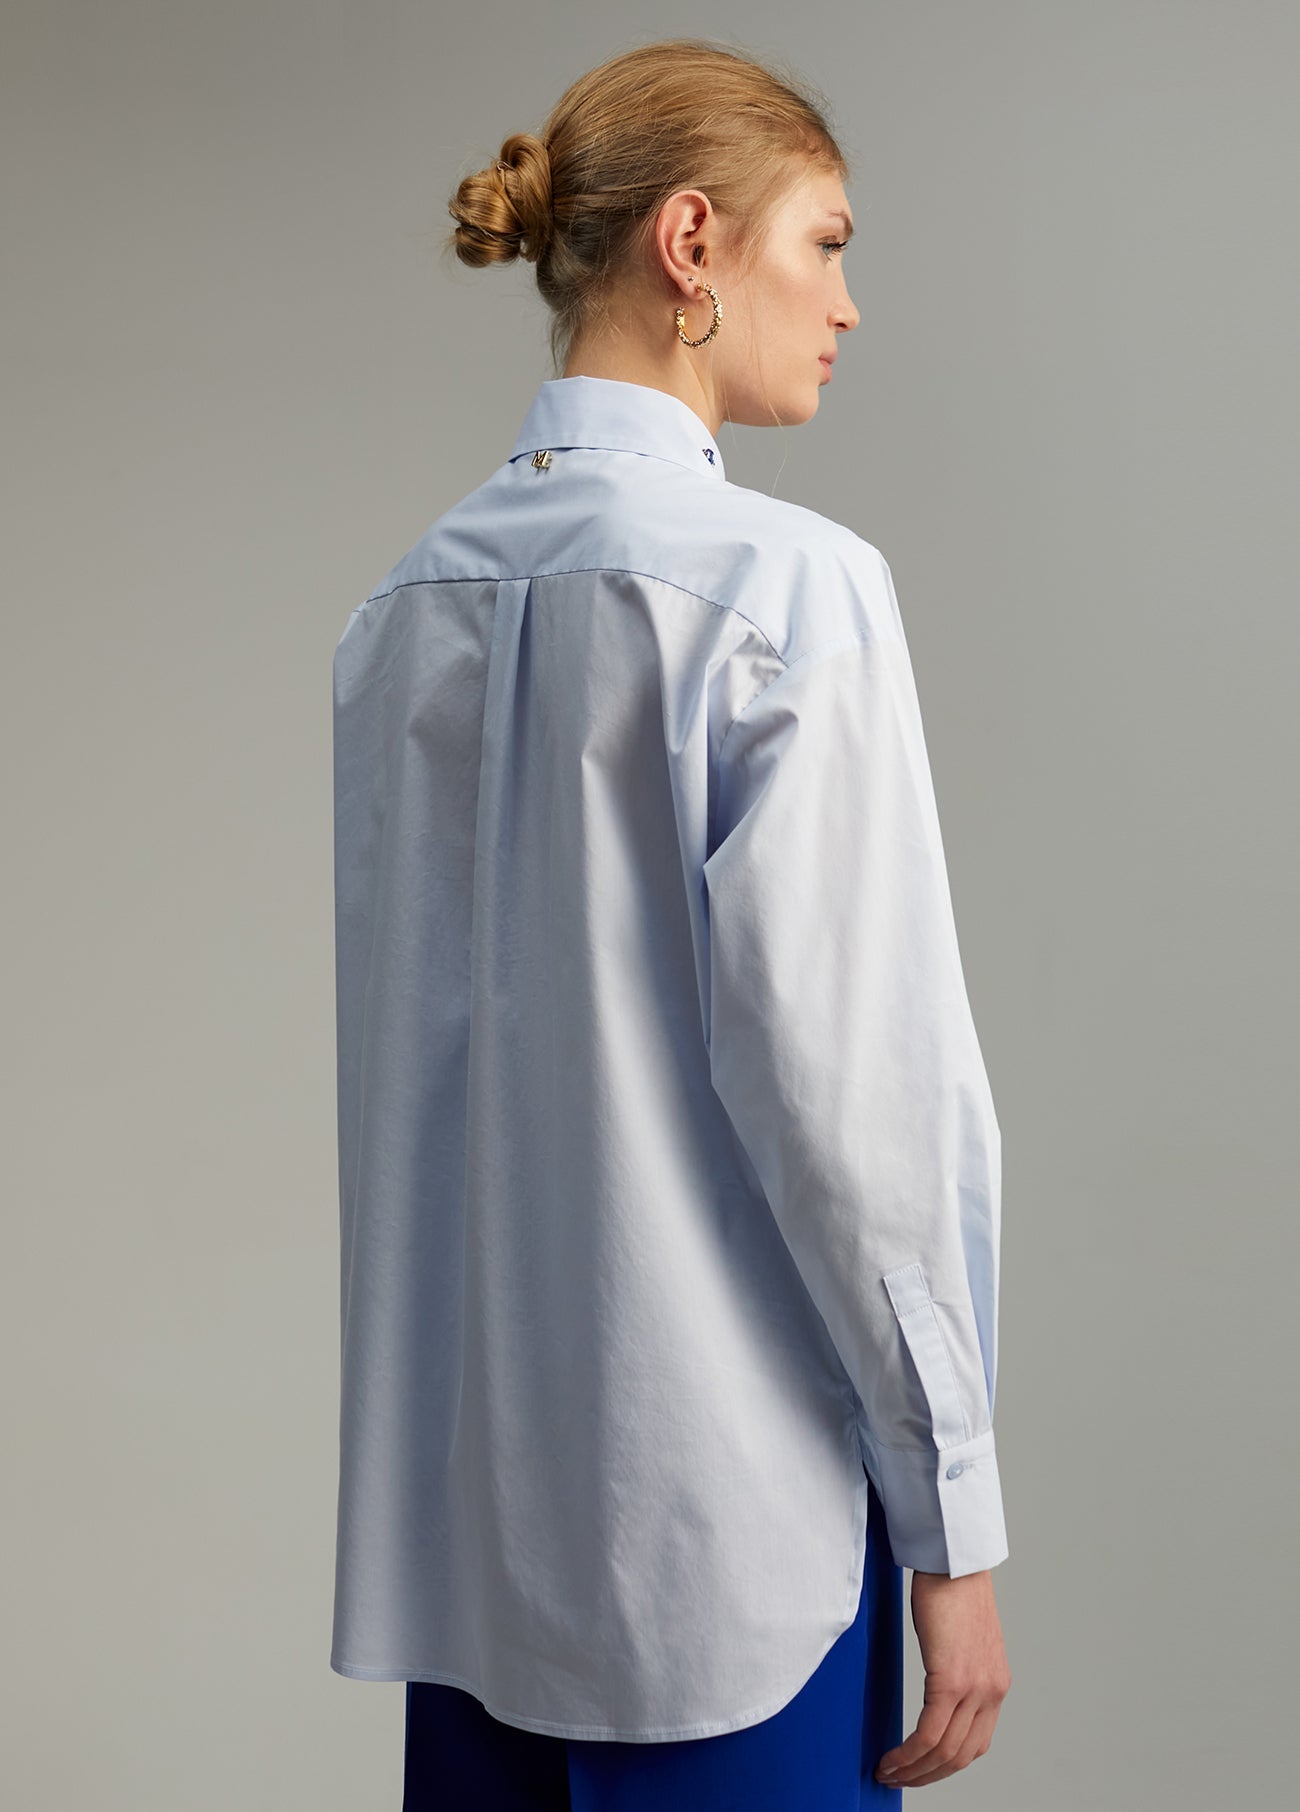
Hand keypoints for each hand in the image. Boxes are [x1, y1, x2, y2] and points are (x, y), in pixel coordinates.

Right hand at [873, 1567, 1010, 1787]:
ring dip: (914, 1771)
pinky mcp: (951, 1679)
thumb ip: (958, 1669)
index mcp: (996, 1685)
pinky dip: (908, 1753)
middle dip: (926, 1776)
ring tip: (888, 1773)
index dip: (946, 1765)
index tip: (919, 1769)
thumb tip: (936, 1690)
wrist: (955, 1558)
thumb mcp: (963, 1639)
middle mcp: (992, 1692)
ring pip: (944, 1752)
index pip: (975, 1744)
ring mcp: (974, 1688)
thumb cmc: (951, 1588)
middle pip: (960, 1756)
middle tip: (897, 1779)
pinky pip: (929, 1734)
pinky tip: (891, 1758)